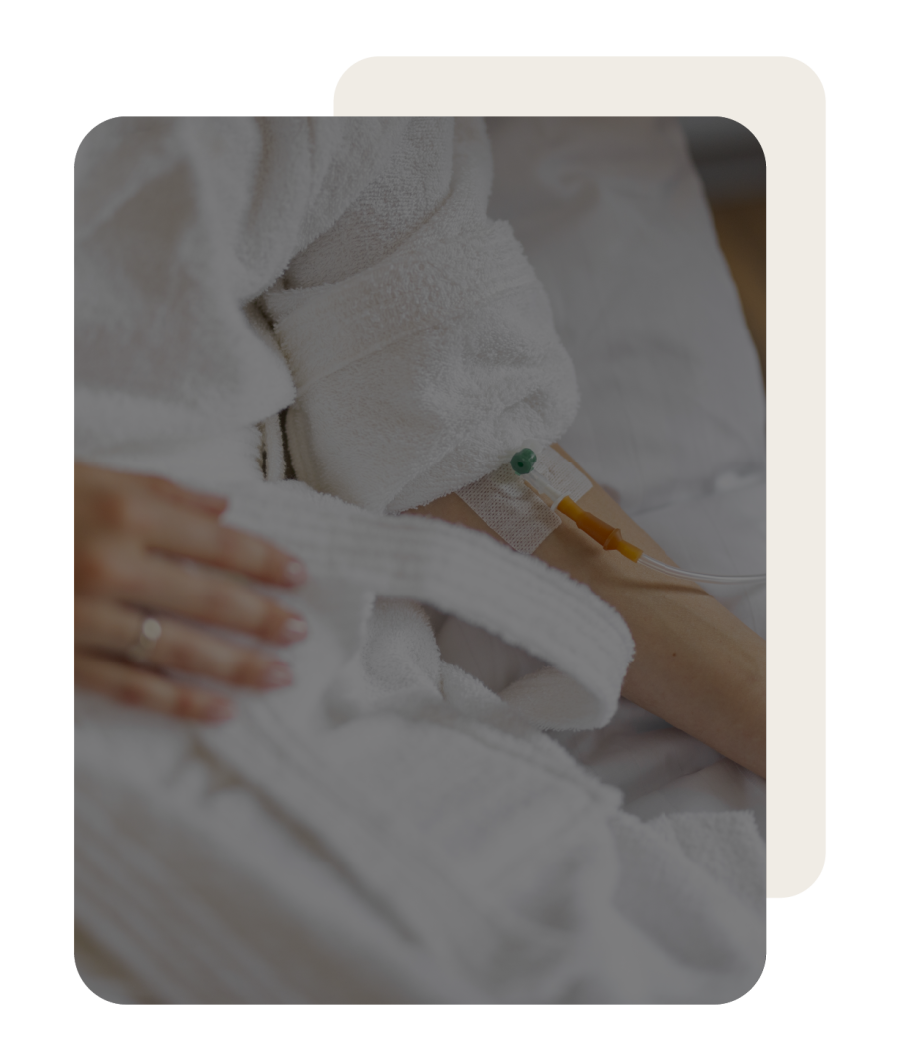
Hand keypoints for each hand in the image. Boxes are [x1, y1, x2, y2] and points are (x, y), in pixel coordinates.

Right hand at [74, 462, 308, 721]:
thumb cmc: (21, 497)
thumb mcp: (83, 474)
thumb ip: (157, 491)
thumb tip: (224, 508)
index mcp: (121, 512)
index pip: (215, 542)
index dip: (262, 560)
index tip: (298, 575)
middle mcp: (109, 565)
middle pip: (207, 598)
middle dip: (261, 617)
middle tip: (301, 631)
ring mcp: (82, 617)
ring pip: (176, 648)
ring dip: (235, 664)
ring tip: (280, 674)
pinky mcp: (57, 657)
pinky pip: (127, 685)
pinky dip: (176, 702)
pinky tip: (219, 710)